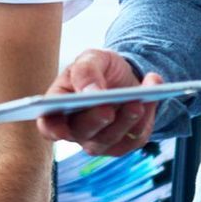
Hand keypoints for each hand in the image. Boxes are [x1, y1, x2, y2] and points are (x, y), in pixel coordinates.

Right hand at [35, 49, 161, 155]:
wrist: (126, 75)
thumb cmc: (100, 67)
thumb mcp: (92, 58)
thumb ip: (86, 70)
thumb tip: (90, 92)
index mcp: (59, 106)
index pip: (48, 124)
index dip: (53, 129)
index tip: (62, 129)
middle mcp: (76, 128)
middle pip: (81, 133)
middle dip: (95, 121)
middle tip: (107, 108)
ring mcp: (99, 140)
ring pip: (109, 140)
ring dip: (125, 120)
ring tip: (138, 100)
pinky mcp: (123, 144)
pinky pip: (134, 138)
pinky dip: (145, 119)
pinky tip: (152, 98)